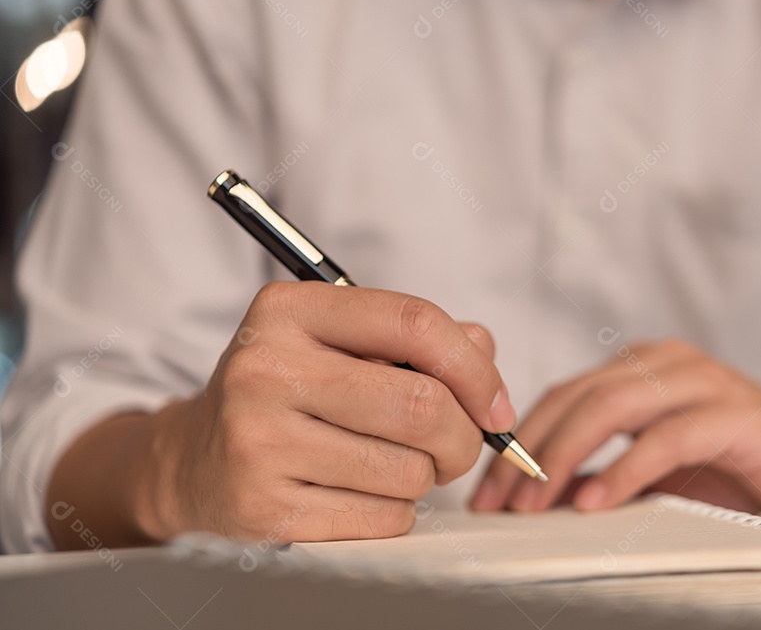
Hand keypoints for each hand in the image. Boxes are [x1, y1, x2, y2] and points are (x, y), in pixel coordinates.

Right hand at [137, 281, 512, 542]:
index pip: (415, 323)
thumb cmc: (287, 394)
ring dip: (424, 476)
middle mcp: (266, 368)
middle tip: (455, 445)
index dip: (475, 369)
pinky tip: (362, 493)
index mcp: (289, 311)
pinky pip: (382, 517)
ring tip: (392, 464)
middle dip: (462, 436)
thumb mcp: (339, 343)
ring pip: (409, 469)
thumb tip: (484, 351)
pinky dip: (395, 512)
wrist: (196, 463)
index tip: (494, 405)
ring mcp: (259, 440)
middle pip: (422, 404)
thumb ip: (417, 339)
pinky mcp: (264, 506)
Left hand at [470, 339, 760, 514]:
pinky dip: (626, 469)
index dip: (518, 440)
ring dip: (564, 456)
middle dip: (529, 451)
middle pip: (577, 396)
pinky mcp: (732, 412)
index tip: (488, 489)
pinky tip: (598, 499)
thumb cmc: (740, 464)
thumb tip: (542, 497)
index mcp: (641, 368)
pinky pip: (666, 437)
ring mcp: (700, 381)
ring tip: (535, 502)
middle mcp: (664, 363)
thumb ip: (603, 473)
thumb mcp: (657, 471)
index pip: (562, 395)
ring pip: (612, 407)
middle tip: (500, 500)